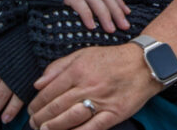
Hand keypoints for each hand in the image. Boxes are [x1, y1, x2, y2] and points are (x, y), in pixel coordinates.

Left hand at [27, 44, 160, 129]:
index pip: (49, 91)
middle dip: (40, 118)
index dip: (36, 104)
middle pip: (56, 107)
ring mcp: (101, 100)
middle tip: (34, 124)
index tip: (31, 110)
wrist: (145, 64)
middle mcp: (88, 85)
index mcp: (79, 69)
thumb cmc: (113, 59)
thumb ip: (59, 66)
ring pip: (69, 119)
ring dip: (52, 127)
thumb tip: (38, 83)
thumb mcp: (84, 54)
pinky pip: (91, 128)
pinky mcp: (113, 113)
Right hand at [63, 0, 130, 32]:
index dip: (116, 0)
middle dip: (115, 10)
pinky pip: (77, 1)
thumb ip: (76, 0)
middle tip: (125, 25)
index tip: (127, 12)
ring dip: (105, 14)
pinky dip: (87, 13)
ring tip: (111, 29)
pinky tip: (92, 26)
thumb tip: (90, 17)